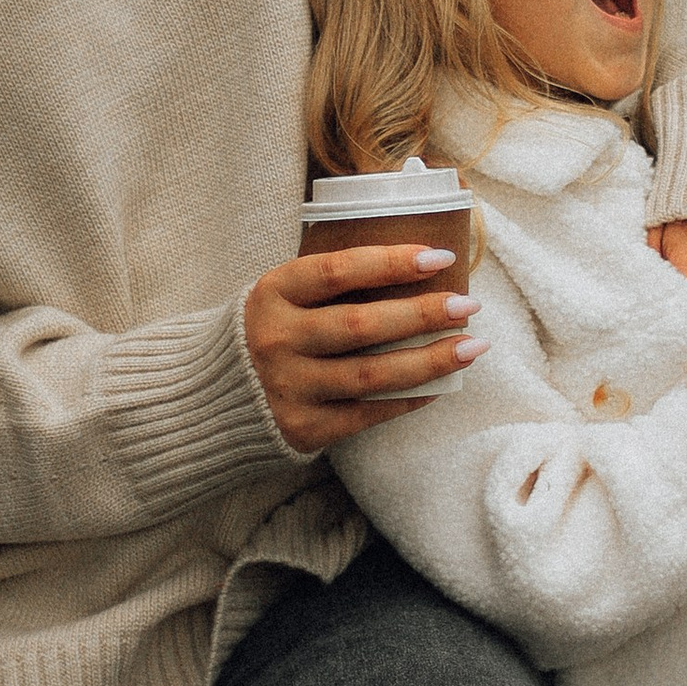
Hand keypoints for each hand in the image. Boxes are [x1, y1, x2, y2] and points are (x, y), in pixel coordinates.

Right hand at [243, 243, 484, 457]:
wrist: (214, 397)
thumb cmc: (272, 330)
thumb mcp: (284, 295)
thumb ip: (334, 281)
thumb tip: (422, 264)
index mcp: (272, 293)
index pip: (339, 270)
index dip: (392, 262)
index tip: (441, 258)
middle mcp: (276, 340)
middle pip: (362, 326)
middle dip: (424, 314)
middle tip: (468, 306)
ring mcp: (288, 388)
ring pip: (373, 375)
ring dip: (431, 361)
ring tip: (472, 347)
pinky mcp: (303, 428)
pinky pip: (368, 413)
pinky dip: (409, 398)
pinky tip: (440, 384)